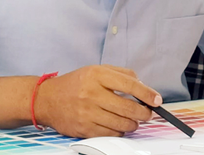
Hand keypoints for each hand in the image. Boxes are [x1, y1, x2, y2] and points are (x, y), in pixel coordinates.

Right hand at [34, 65, 158, 137]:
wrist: (46, 99)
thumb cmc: (74, 84)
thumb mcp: (96, 70)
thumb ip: (121, 74)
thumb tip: (142, 85)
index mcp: (97, 75)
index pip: (130, 85)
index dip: (147, 94)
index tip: (157, 100)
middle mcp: (92, 94)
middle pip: (128, 107)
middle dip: (144, 113)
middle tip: (148, 113)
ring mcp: (87, 113)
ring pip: (122, 123)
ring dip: (133, 124)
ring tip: (134, 120)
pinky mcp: (84, 128)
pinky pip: (110, 133)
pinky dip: (119, 131)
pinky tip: (119, 126)